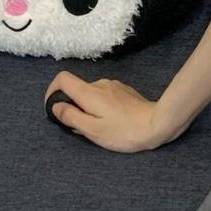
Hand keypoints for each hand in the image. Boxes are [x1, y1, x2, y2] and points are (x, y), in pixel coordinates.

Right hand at [43, 70, 182, 152]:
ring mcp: (113, 86)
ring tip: (98, 128)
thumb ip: (71, 117)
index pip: (62, 78)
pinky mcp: (124, 91)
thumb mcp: (93, 130)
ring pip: (91, 94)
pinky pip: (104, 96)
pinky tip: (111, 122)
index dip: (52, 91)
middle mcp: (99, 84)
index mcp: (89, 92)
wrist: (157, 124)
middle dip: (72, 106)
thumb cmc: (124, 131)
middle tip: (79, 128)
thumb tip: (56, 107)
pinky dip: (100, 107)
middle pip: (76, 89)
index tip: (54, 107)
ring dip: (87, 108)